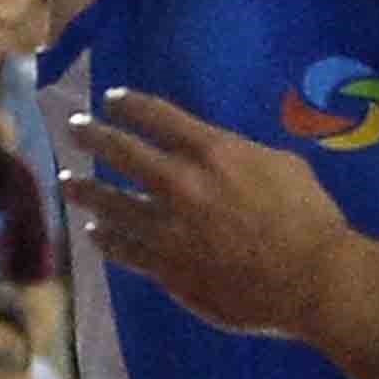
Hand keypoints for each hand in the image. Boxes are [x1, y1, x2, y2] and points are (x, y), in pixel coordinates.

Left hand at [61, 90, 356, 338]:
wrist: (310, 278)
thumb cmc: (309, 216)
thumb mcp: (283, 164)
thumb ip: (241, 155)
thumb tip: (223, 156)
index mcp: (212, 150)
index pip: (155, 115)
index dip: (127, 103)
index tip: (111, 100)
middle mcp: (180, 182)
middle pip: (120, 151)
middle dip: (91, 135)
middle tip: (75, 129)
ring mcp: (167, 227)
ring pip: (108, 202)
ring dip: (84, 189)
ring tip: (69, 183)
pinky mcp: (164, 267)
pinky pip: (122, 248)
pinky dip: (105, 238)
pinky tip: (96, 233)